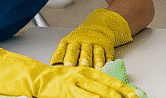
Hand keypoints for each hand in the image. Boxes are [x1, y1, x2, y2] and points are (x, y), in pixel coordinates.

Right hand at [0, 48, 137, 97]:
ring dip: (109, 96)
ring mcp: (72, 83)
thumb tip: (104, 91)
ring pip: (95, 91)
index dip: (122, 87)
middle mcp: (81, 75)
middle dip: (121, 93)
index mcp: (85, 71)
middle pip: (105, 86)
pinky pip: (79, 97)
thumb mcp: (73, 77)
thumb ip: (87, 83)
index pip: (108, 79)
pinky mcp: (63, 91)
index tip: (133, 93)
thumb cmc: (53, 80)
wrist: (32, 76)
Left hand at [51, 8, 131, 68]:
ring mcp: (95, 43)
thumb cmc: (80, 39)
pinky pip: (107, 53)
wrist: (99, 24)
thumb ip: (60, 54)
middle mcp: (82, 41)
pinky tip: (104, 66)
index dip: (61, 58)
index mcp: (70, 41)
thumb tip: (52, 67)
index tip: (59, 66)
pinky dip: (106, 60)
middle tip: (71, 66)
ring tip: (92, 68)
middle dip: (75, 59)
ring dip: (94, 60)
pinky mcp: (106, 45)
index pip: (64, 50)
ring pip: (94, 52)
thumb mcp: (68, 42)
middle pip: (79, 51)